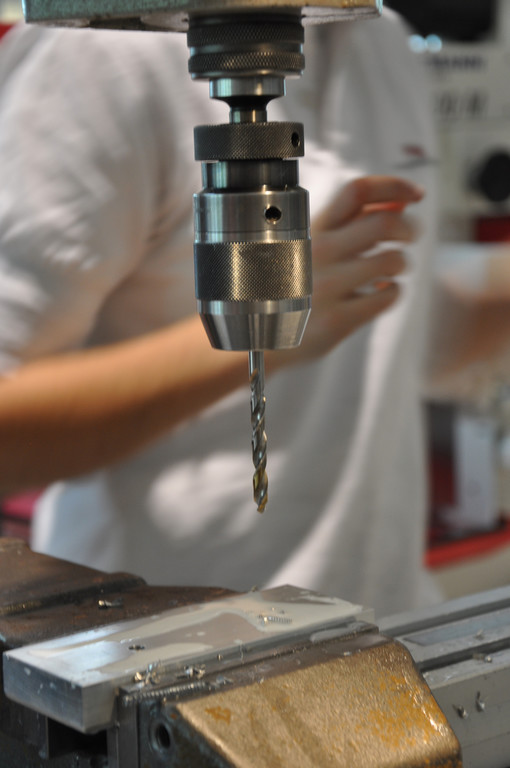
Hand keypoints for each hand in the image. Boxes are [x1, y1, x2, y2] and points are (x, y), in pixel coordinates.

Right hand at [268, 175, 423, 369]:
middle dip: (408, 227)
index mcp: (312, 228)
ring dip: (401, 263)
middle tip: (408, 237)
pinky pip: (388, 296)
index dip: (394, 186)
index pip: (357, 191)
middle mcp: (319, 252)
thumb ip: (352, 221)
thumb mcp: (311, 244)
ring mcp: (328, 286)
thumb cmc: (292, 284)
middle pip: (384, 222)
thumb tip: (401, 200)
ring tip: (390, 272)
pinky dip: (394, 292)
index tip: (416, 194)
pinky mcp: (339, 318)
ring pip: (392, 260)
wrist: (258, 333)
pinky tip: (380, 293)